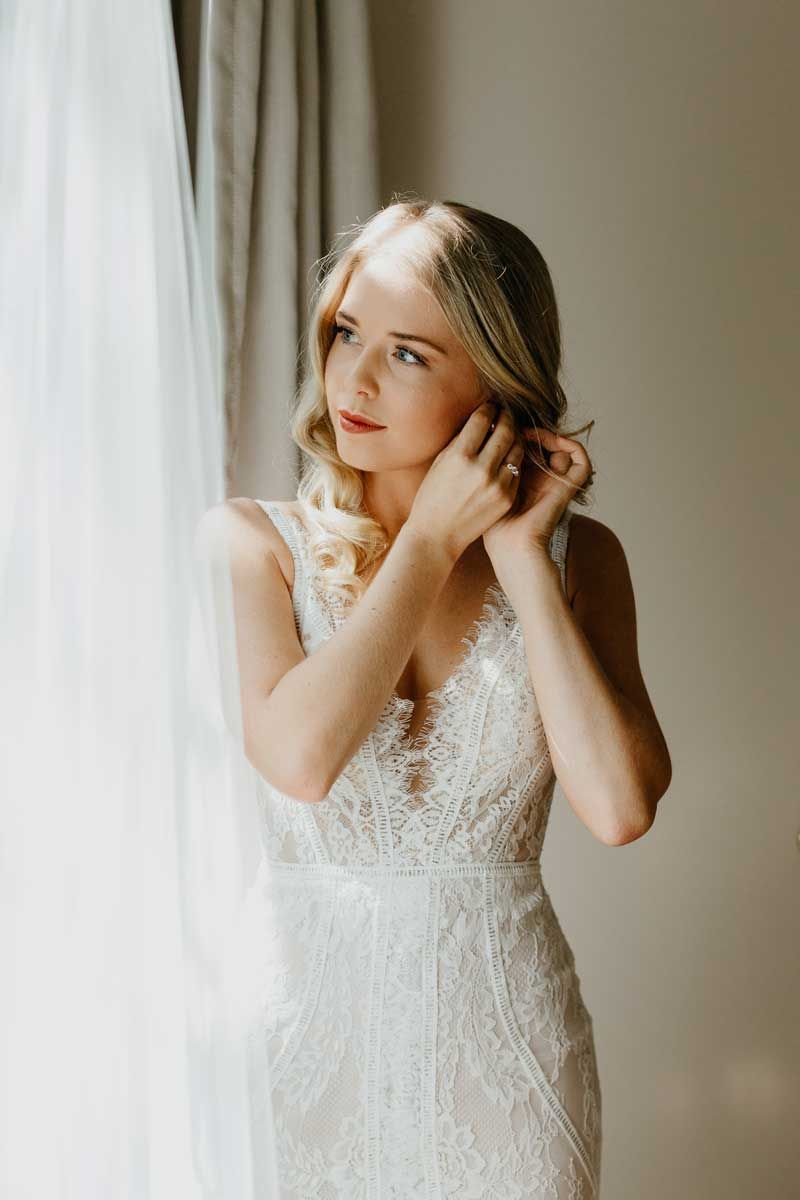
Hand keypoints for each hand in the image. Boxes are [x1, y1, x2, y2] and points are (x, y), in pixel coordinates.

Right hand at [405, 399, 525, 560]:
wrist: (436, 535)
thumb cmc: (432, 497)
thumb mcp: (440, 463)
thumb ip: (460, 440)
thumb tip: (479, 420)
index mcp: (460, 456)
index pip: (482, 419)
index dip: (488, 408)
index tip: (490, 405)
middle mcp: (481, 468)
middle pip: (505, 430)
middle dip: (506, 417)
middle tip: (505, 414)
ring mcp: (497, 484)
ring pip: (516, 449)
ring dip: (514, 438)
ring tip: (509, 434)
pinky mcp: (506, 498)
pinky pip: (517, 471)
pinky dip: (513, 461)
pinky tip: (507, 457)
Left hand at [481, 416, 592, 563]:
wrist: (509, 544)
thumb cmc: (491, 521)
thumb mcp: (486, 483)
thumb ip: (490, 459)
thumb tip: (488, 428)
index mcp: (525, 478)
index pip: (528, 445)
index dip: (519, 431)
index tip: (503, 424)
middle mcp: (543, 478)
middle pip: (546, 443)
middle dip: (533, 430)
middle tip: (516, 425)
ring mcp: (558, 481)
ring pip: (563, 446)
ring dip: (549, 434)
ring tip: (530, 433)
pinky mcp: (570, 485)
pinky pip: (580, 456)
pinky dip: (569, 443)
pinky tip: (549, 440)